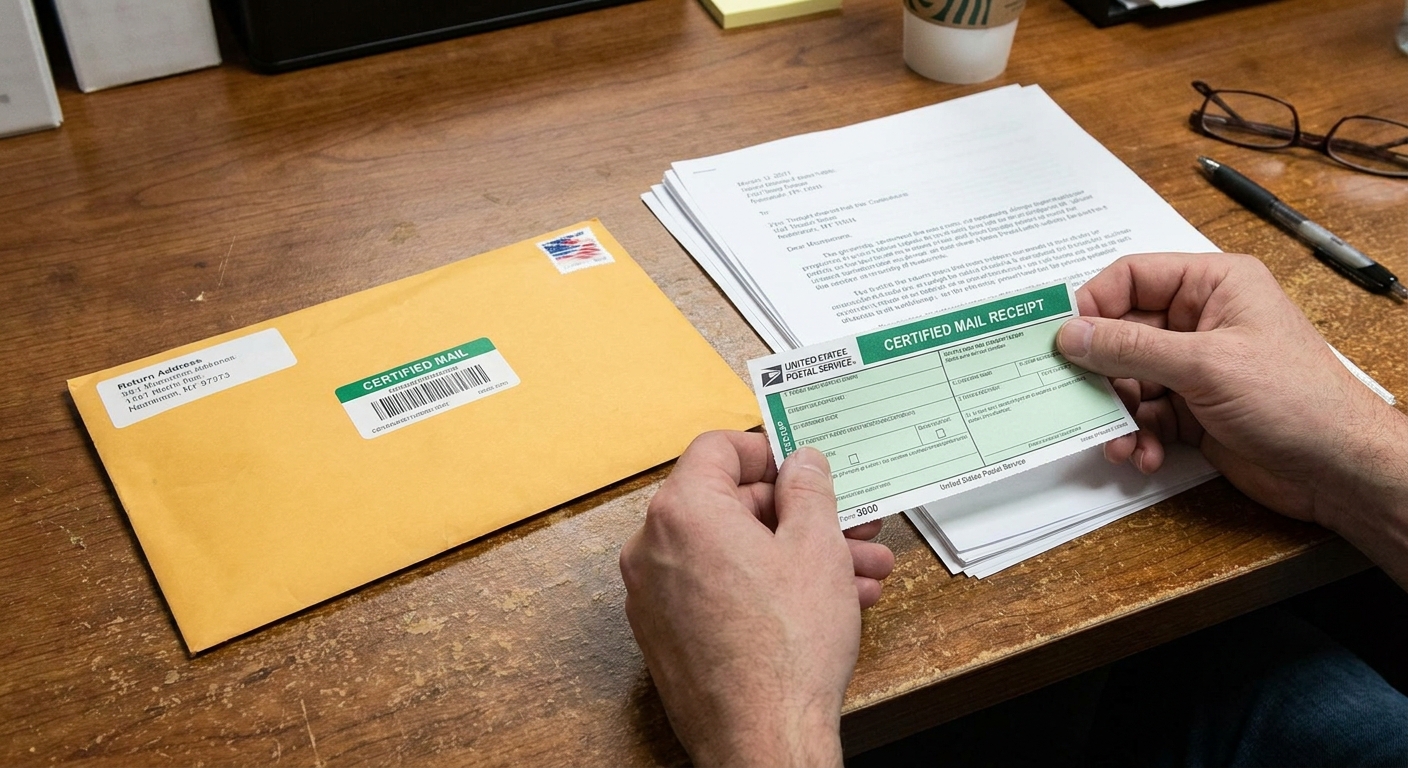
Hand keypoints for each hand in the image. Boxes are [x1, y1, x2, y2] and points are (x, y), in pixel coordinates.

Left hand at [619, 431, 893, 766]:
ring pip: (733, 553)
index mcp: (682, 512)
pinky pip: (719, 590)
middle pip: (730, 505)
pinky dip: (766, 588)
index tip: (801, 465)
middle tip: (849, 526)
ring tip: (857, 572)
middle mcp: (653, 548)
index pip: (717, 449)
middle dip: (799, 516)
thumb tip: (802, 464)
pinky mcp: (667, 634)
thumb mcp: (816, 547)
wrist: (762, 739)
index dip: (768, 451)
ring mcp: (655, 595)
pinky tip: (825, 603)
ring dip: (796, 556)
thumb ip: (808, 490)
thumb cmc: (784, 651)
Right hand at [1057, 252, 1407, 585]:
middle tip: (1077, 395)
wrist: (1338, 468)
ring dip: (1118, 413)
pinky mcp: (1194, 410)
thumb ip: (1131, 348)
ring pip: (1129, 380)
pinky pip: (1146, 415)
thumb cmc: (1295, 399)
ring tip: (1119, 439)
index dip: (1094, 304)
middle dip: (1101, 372)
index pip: (1134, 277)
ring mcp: (1197, 367)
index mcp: (1214, 285)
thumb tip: (1072, 335)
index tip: (1062, 337)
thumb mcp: (1205, 364)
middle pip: (1123, 333)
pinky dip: (1138, 436)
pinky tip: (1144, 454)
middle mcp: (1202, 321)